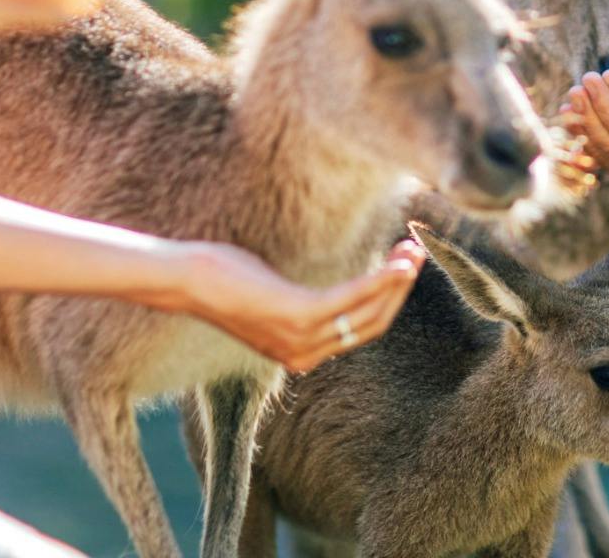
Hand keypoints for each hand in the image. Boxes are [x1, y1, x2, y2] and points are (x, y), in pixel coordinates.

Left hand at [169, 240, 425, 372]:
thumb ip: (301, 307)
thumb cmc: (227, 281)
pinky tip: (396, 262)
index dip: (389, 300)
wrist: (190, 281)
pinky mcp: (298, 315)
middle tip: (418, 254)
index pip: (360, 331)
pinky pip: (351, 299)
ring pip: (367, 313)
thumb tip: (328, 295)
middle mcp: (303, 355)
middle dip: (400, 289)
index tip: (405, 267)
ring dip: (396, 280)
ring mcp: (301, 339)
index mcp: (300, 355)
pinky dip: (379, 280)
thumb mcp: (271, 301)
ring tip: (414, 251)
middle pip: (371, 324)